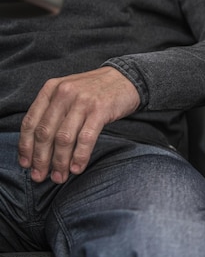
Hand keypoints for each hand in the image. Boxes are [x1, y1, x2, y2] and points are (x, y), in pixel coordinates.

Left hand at [18, 67, 140, 182]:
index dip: (26, 146)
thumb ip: (54, 110)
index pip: (31, 122)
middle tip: (40, 177)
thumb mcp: (69, 93)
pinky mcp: (100, 110)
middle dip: (41, 159)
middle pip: (45, 132)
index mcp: (51, 89)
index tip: (26, 164)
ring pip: (64, 138)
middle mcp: (63, 94)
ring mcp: (82, 102)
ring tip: (60, 177)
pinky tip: (77, 168)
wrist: (126, 79)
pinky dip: (80, 156)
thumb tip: (41, 144)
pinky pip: (86, 138)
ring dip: (60, 162)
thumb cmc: (96, 91)